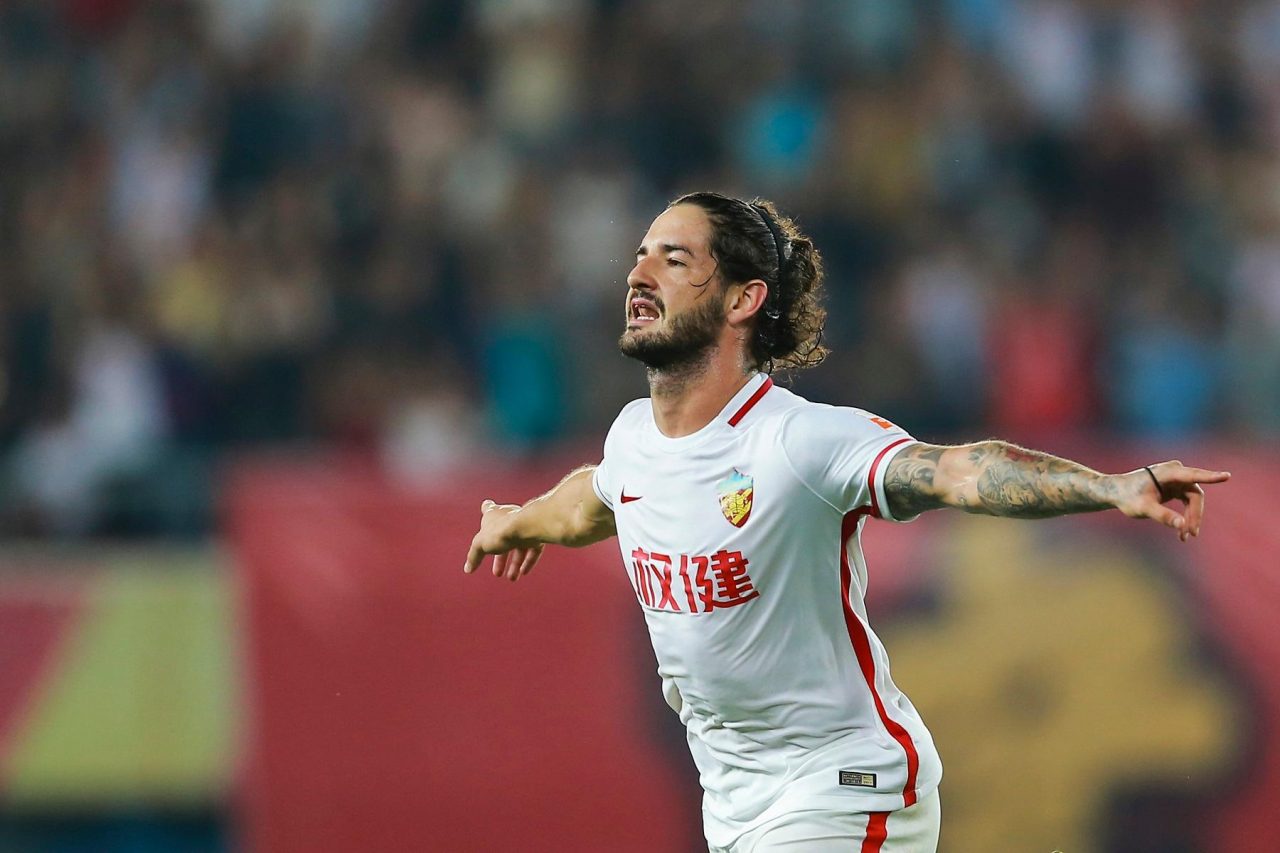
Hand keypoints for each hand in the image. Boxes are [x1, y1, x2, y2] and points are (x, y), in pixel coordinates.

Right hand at [463, 499, 544, 580]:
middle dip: (500, 558)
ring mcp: (525, 525)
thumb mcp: (480, 545)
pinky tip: (523, 572)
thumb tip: (468, 569)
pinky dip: (528, 561)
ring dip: (515, 563)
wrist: (527, 527)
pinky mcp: (537, 533)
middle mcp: (510, 517)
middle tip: (496, 572)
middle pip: (503, 538)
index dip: (486, 509)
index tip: (485, 507)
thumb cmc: (501, 530)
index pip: (488, 508)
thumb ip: (474, 556)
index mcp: (494, 513)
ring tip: (512, 578)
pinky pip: (533, 549)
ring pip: (519, 547)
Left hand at [1115, 461, 1230, 541]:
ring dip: (1191, 518)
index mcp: (1168, 472)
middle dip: (1194, 515)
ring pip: (1193, 500)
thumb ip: (1163, 516)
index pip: (1193, 475)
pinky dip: (1186, 515)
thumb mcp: (1144, 509)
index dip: (1210, 477)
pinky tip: (1182, 531)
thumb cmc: (1127, 497)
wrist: (1115, 492)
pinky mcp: (1175, 486)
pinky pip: (1187, 501)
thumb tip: (1182, 525)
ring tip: (1185, 537)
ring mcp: (1176, 479)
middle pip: (1195, 495)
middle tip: (1190, 534)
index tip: (1226, 476)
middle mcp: (1174, 472)